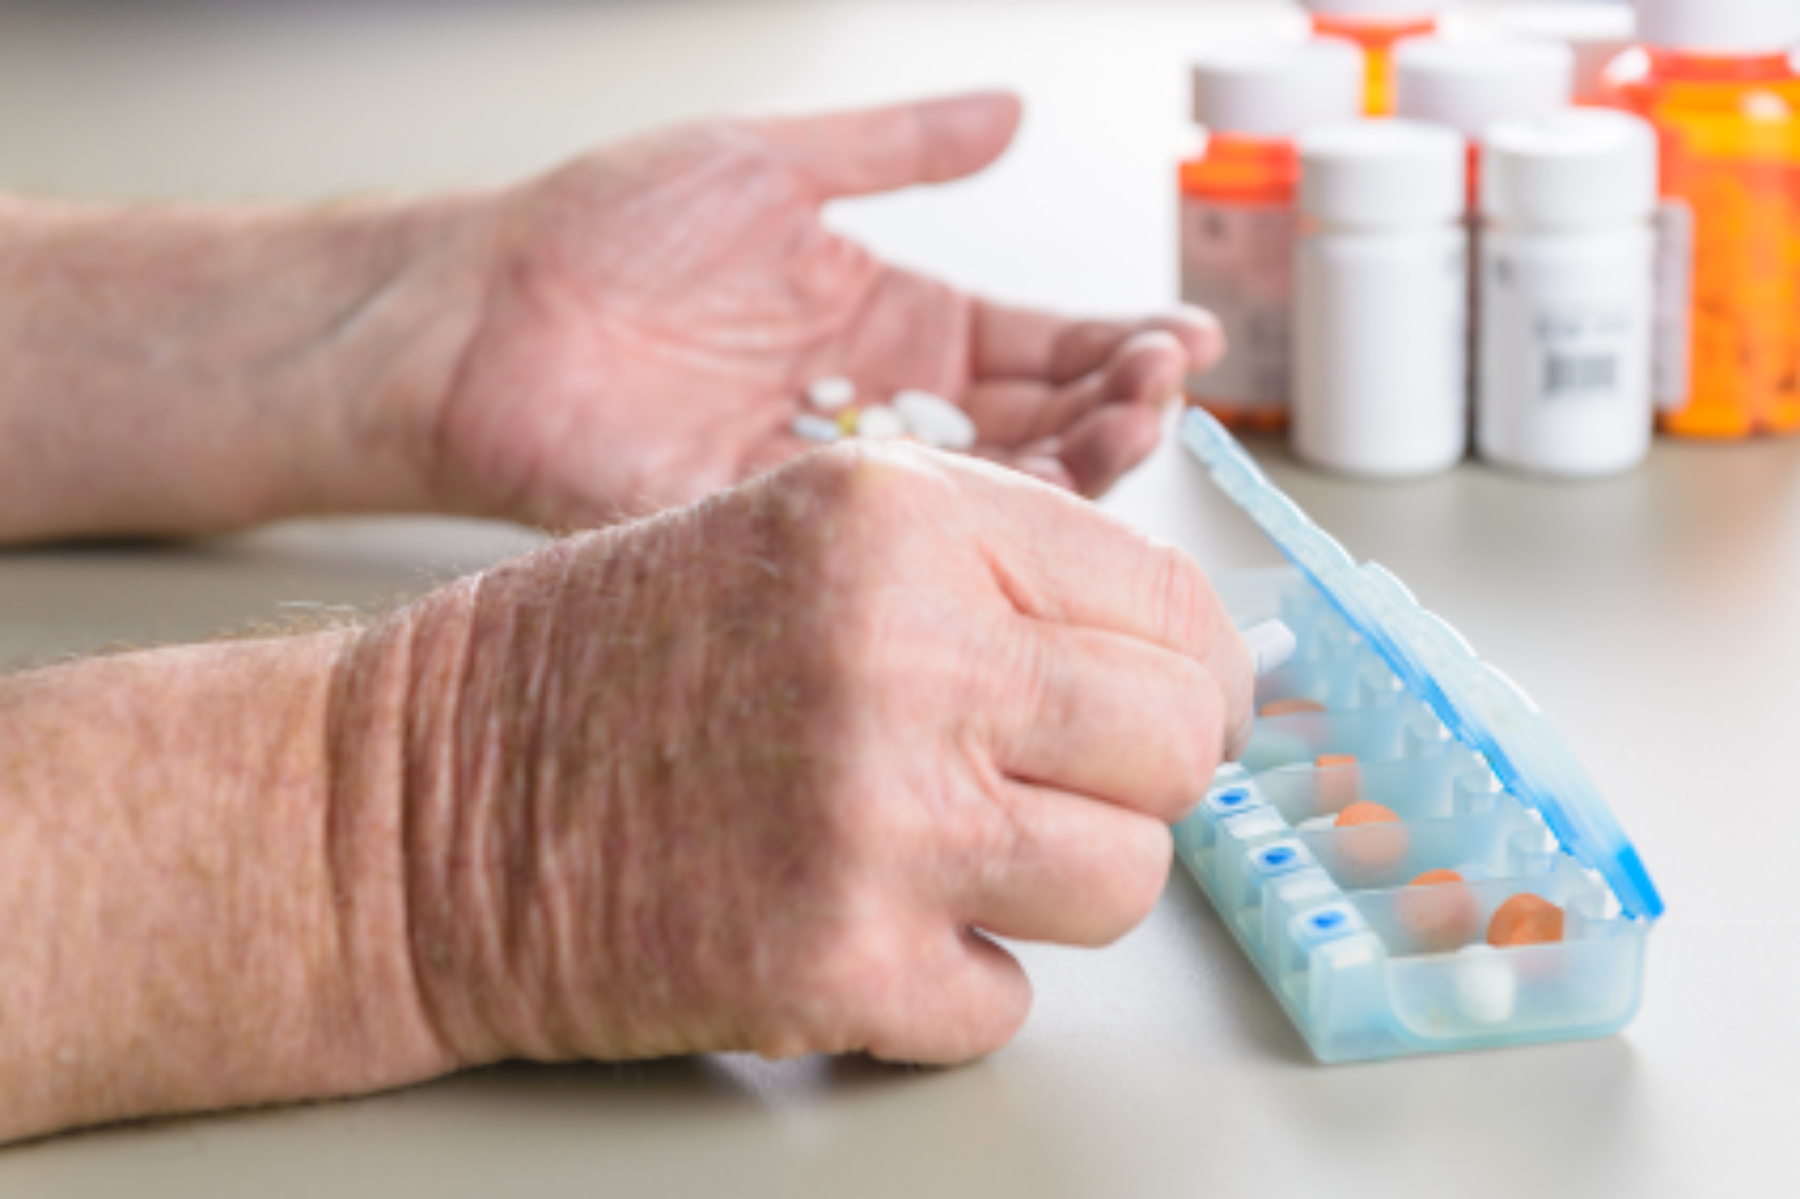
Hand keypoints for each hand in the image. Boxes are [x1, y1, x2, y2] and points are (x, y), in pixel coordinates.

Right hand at [388, 443, 1251, 1064]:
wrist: (420, 801)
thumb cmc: (606, 665)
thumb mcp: (806, 536)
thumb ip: (992, 575)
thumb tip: (1174, 660)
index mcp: (903, 523)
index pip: (1171, 604)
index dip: (1193, 673)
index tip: (1176, 711)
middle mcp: (906, 654)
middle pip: (1177, 743)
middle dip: (1146, 781)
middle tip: (1075, 792)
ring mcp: (875, 819)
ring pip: (1123, 882)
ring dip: (1055, 888)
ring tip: (951, 860)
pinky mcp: (833, 966)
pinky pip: (1008, 1002)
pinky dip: (954, 983)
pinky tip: (864, 925)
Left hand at [428, 93, 1221, 526]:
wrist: (479, 311)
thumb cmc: (603, 227)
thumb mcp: (771, 163)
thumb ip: (897, 148)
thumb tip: (1012, 109)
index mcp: (888, 319)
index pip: (1035, 343)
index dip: (1115, 344)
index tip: (1181, 340)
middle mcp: (876, 408)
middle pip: (1032, 427)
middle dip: (1112, 410)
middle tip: (1159, 389)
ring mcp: (833, 480)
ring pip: (982, 498)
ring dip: (1065, 471)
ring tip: (1126, 429)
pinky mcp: (781, 535)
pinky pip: (892, 550)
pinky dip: (965, 536)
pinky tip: (1022, 509)